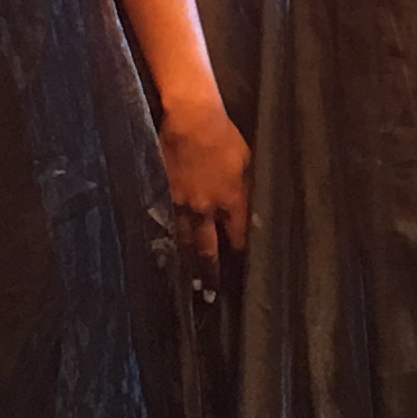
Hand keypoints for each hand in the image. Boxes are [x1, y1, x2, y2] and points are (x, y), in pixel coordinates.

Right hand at [158, 96, 252, 301]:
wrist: (191, 119)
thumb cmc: (224, 136)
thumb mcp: (248, 162)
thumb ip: (249, 190)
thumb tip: (255, 213)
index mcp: (231, 199)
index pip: (237, 238)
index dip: (239, 256)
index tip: (241, 275)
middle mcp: (205, 207)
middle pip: (207, 248)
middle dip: (209, 273)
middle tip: (209, 297)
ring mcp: (180, 203)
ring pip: (183, 240)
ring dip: (186, 262)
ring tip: (186, 284)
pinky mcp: (161, 194)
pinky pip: (164, 222)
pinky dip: (166, 239)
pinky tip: (163, 252)